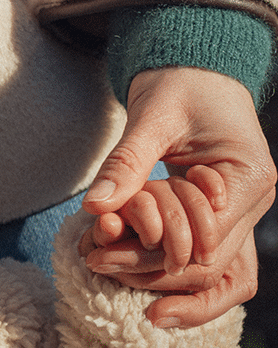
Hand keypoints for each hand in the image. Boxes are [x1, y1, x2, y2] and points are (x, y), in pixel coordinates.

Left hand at [82, 67, 274, 326]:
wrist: (197, 73)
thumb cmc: (180, 86)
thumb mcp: (151, 118)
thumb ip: (126, 162)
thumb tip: (95, 206)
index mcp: (249, 177)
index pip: (204, 240)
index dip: (152, 253)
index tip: (101, 255)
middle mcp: (254, 202)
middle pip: (206, 264)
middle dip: (149, 269)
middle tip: (93, 262)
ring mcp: (240, 212)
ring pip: (204, 270)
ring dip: (154, 273)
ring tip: (101, 264)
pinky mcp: (220, 215)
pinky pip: (195, 254)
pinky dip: (159, 260)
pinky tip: (120, 260)